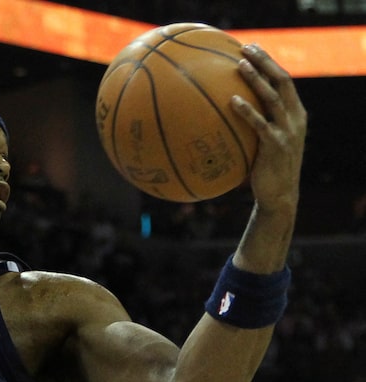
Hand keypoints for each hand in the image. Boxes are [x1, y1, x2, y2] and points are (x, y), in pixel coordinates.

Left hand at [232, 43, 306, 213]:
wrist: (279, 194)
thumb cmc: (266, 168)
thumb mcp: (265, 141)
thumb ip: (256, 124)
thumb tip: (224, 112)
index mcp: (295, 113)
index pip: (284, 80)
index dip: (269, 62)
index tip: (252, 48)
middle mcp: (295, 118)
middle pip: (282, 81)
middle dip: (265, 61)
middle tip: (246, 48)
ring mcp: (287, 131)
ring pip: (273, 98)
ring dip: (256, 79)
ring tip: (239, 65)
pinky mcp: (276, 145)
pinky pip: (260, 124)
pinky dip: (247, 111)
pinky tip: (232, 101)